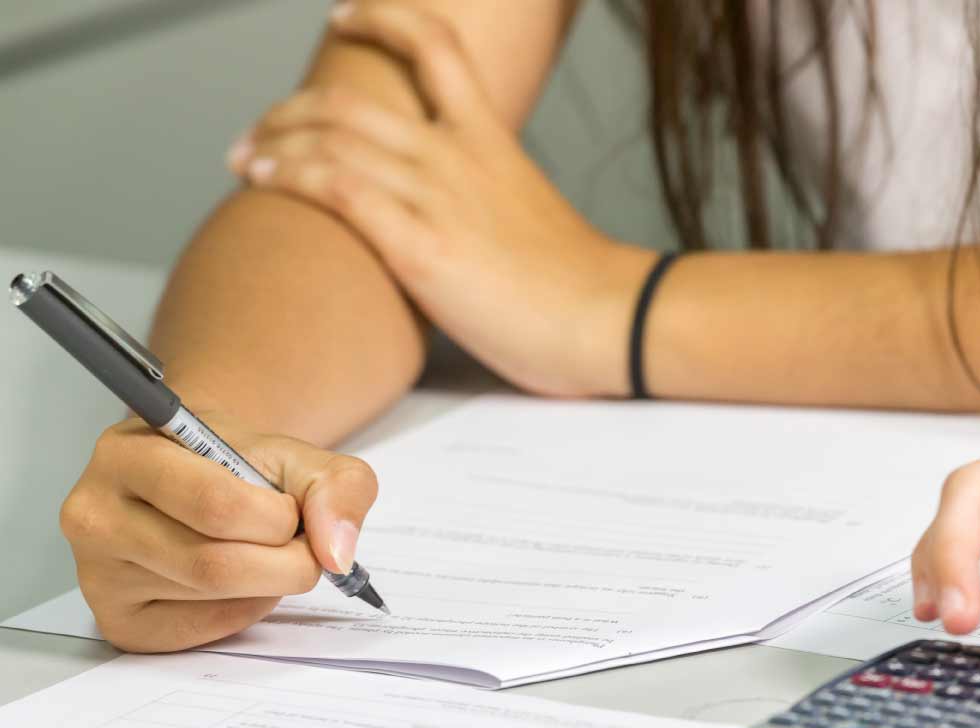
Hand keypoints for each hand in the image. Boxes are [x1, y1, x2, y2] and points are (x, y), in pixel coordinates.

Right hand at [61, 414, 377, 651]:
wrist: (201, 474)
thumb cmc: (239, 464)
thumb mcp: (296, 455)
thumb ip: (337, 487)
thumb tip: (337, 553)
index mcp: (128, 453)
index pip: (216, 505)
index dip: (278, 519)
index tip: (292, 511)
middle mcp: (94, 513)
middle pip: (212, 563)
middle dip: (283, 562)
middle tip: (301, 547)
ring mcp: (96, 573)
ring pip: (208, 596)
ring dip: (266, 584)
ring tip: (266, 553)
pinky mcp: (116, 620)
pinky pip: (196, 631)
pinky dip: (242, 611)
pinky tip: (241, 583)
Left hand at [227, 1, 653, 397]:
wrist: (606, 316)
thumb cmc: (573, 281)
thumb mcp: (529, 210)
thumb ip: (484, 194)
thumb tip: (456, 211)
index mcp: (489, 139)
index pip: (434, 46)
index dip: (382, 17)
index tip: (344, 16)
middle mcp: (455, 154)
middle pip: (351, 99)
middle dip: (290, 109)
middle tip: (261, 130)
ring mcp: (436, 196)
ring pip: (331, 137)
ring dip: (273, 142)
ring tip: (244, 159)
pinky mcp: (419, 246)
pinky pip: (338, 189)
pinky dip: (292, 175)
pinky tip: (265, 181)